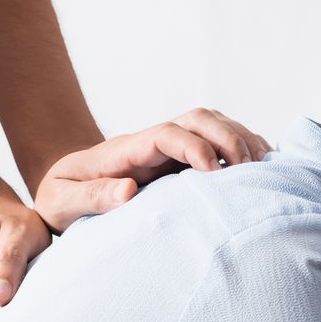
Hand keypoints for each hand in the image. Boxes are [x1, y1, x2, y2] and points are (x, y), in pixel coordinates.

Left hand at [33, 108, 270, 231]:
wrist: (59, 193)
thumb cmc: (58, 200)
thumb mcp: (61, 202)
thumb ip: (91, 196)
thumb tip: (129, 190)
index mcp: (124, 151)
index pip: (166, 134)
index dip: (194, 147)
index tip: (215, 172)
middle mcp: (150, 143)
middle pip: (197, 118)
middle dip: (227, 137)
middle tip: (248, 169)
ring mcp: (166, 150)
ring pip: (211, 124)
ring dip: (239, 138)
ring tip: (261, 168)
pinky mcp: (177, 162)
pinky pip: (215, 142)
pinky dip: (241, 147)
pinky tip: (259, 167)